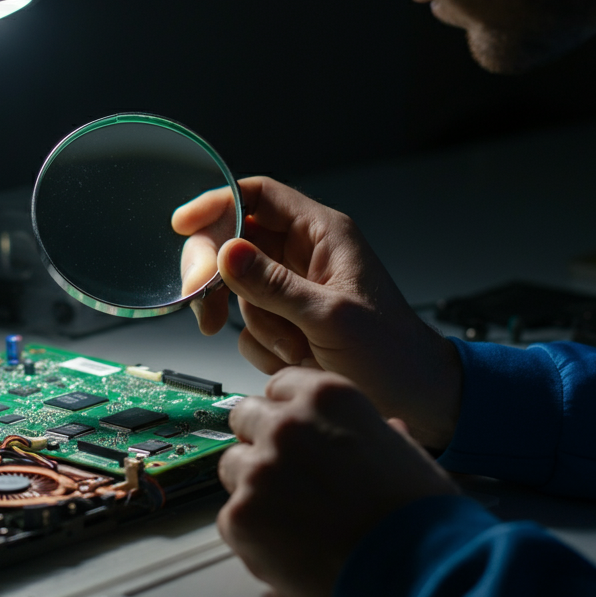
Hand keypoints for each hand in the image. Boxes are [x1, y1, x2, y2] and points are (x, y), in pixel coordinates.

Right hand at [173, 177, 460, 450]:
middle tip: (206, 304)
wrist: (414, 400)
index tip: (181, 224)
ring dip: (254, 323)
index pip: (257, 197)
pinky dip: (262, 346)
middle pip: (235, 243)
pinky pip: (247, 326)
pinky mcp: (286, 322)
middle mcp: (302, 256)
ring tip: (294, 347)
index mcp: (322, 235)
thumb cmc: (392, 353)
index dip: (217, 203)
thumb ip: (275, 286)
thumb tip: (226, 253)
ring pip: (237, 290)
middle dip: (219, 276)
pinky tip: (297, 358)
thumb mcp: (331, 317)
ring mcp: (292, 290)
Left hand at [217, 366, 457, 596]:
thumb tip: (385, 429)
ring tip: (290, 516)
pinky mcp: (241, 516)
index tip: (297, 434)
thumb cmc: (418, 514)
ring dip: (252, 485)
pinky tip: (287, 546)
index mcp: (325, 398)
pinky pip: (230, 516)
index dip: (288, 412)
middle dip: (261, 441)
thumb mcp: (404, 452)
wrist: (415, 572)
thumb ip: (374, 432)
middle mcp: (285, 425)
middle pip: (245, 417)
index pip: (279, 386)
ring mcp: (259, 470)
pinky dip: (251, 532)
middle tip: (288, 476)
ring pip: (232, 466)